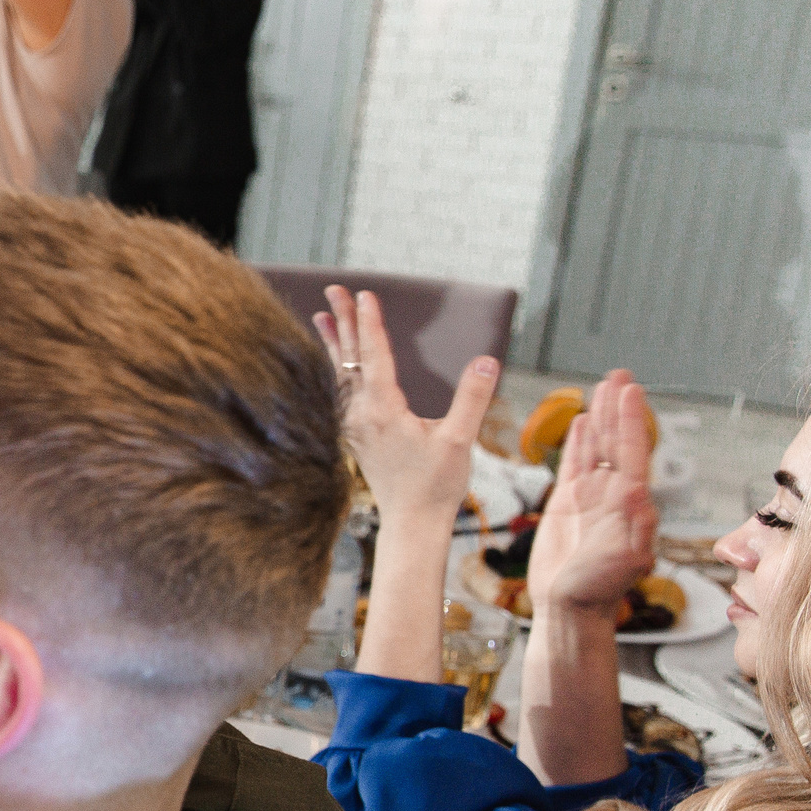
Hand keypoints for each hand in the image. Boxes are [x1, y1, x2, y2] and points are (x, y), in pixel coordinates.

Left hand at [315, 286, 497, 523]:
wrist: (412, 522)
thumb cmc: (436, 485)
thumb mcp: (460, 440)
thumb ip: (472, 398)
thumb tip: (487, 361)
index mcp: (384, 410)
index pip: (375, 356)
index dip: (369, 323)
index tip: (364, 295)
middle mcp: (361, 414)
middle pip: (350, 358)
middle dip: (344, 321)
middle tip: (334, 288)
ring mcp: (354, 425)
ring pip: (341, 374)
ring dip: (335, 342)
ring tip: (323, 315)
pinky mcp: (355, 435)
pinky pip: (340, 392)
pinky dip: (337, 368)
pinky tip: (335, 362)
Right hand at [526, 372, 657, 612]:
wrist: (570, 610)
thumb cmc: (598, 591)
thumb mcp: (622, 561)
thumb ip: (633, 528)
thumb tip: (637, 492)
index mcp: (632, 505)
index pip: (633, 452)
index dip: (631, 420)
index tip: (629, 390)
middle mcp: (615, 495)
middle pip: (617, 441)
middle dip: (618, 408)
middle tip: (618, 375)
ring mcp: (592, 498)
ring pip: (597, 447)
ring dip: (600, 417)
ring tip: (601, 387)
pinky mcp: (568, 504)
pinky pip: (575, 464)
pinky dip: (577, 441)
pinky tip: (580, 421)